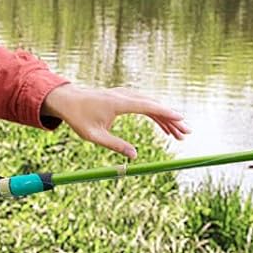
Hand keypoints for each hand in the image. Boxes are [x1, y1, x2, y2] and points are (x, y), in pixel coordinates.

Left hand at [41, 83, 189, 159]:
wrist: (66, 100)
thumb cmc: (78, 117)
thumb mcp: (94, 135)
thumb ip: (115, 145)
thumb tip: (134, 156)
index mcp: (118, 103)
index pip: (147, 106)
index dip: (166, 113)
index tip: (181, 119)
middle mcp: (124, 96)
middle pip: (154, 106)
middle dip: (172, 120)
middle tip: (187, 134)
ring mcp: (125, 96)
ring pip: (151, 106)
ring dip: (165, 119)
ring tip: (179, 135)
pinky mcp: (123, 98)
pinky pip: (144, 106)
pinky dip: (156, 115)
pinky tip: (165, 128)